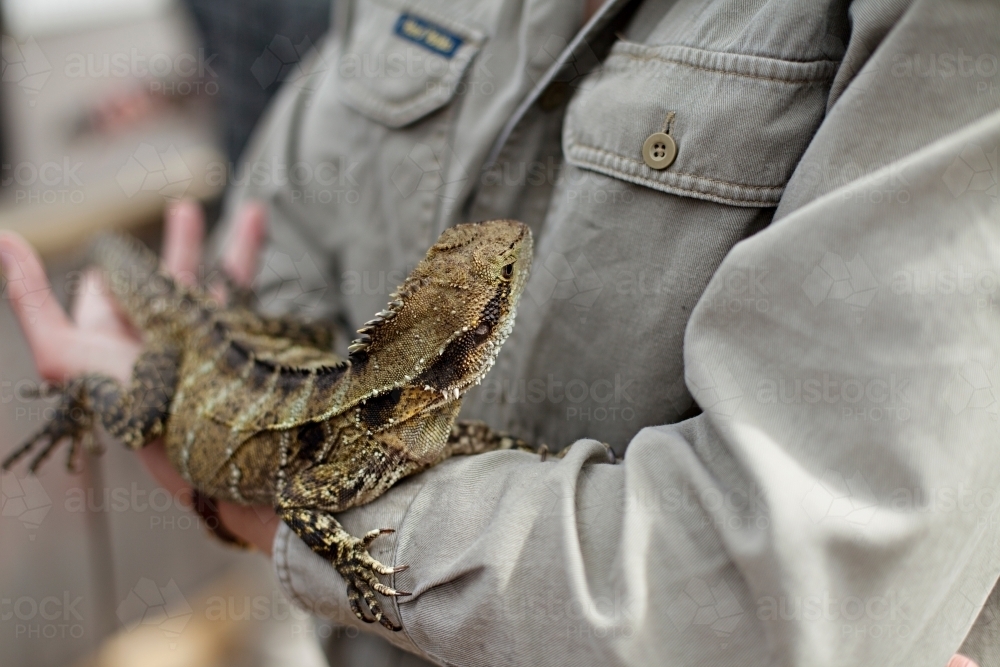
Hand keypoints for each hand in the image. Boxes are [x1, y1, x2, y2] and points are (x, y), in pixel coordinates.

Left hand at [0, 199, 279, 552]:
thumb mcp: (61, 350)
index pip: (103, 295)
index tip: (109, 246)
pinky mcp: (235, 334)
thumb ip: (29, 297)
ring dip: (212, 241)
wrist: (198, 437)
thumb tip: (3, 238)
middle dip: (172, 244)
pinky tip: (258, 222)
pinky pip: (241, 284)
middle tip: (183, 209)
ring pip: (204, 275)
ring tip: (230, 210)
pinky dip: (248, 247)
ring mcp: (199, 335)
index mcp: (113, 339)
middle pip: (159, 280)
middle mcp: (156, 335)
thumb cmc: (126, 400)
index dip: (106, 273)